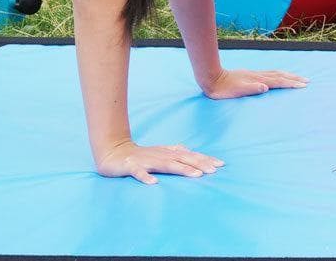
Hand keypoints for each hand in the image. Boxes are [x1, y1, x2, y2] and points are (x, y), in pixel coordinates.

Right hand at [96, 140, 222, 184]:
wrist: (114, 153)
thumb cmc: (142, 155)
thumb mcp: (161, 154)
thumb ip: (176, 154)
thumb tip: (193, 154)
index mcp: (168, 152)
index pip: (190, 155)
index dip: (205, 159)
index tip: (221, 164)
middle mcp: (161, 155)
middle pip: (183, 158)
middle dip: (199, 164)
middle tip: (214, 170)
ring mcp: (147, 160)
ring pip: (166, 164)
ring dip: (182, 169)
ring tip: (196, 175)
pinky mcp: (131, 167)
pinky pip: (139, 172)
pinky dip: (146, 177)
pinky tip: (153, 183)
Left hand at [201, 67, 307, 99]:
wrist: (211, 79)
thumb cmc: (222, 89)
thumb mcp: (235, 91)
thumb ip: (250, 89)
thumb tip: (265, 86)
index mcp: (257, 80)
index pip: (278, 81)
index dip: (291, 83)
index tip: (303, 85)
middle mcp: (258, 76)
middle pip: (280, 75)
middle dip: (294, 78)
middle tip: (307, 80)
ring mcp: (254, 74)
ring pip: (275, 73)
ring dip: (288, 75)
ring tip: (297, 77)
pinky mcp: (251, 75)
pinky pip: (270, 73)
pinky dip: (279, 74)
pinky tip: (278, 76)